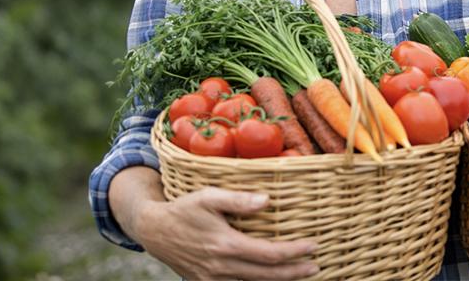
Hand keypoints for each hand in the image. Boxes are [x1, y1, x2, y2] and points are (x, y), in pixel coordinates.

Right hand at [131, 187, 318, 279]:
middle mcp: (220, 267)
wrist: (153, 230)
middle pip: (266, 276)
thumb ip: (238, 200)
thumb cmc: (184, 209)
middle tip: (315, 268)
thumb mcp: (208, 197)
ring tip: (299, 276)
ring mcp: (212, 279)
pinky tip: (270, 280)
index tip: (313, 247)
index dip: (293, 253)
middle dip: (293, 273)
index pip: (268, 254)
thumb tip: (267, 200)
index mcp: (225, 245)